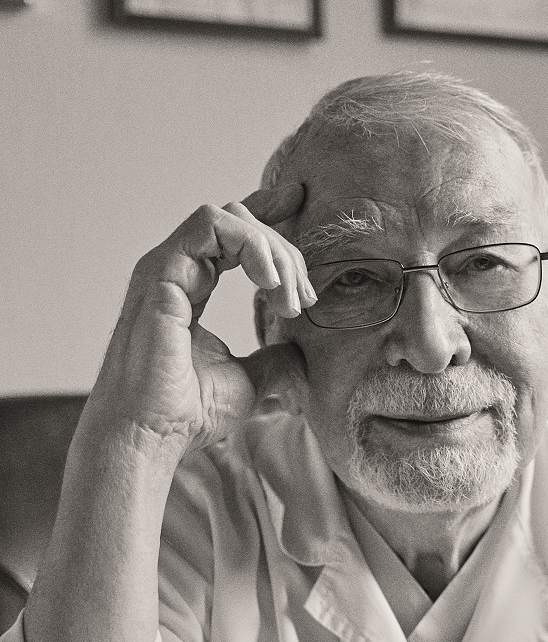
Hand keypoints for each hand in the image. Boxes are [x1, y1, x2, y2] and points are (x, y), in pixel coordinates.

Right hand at [85, 185, 315, 461]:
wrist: (148, 434)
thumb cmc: (185, 414)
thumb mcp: (249, 382)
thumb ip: (274, 361)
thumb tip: (302, 353)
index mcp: (191, 286)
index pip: (232, 235)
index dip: (270, 218)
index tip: (303, 207)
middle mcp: (177, 269)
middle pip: (241, 223)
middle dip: (285, 253)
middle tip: (304, 300)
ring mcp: (166, 266)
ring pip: (229, 217)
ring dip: (272, 250)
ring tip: (289, 299)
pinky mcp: (162, 270)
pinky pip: (211, 225)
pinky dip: (251, 245)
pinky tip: (270, 284)